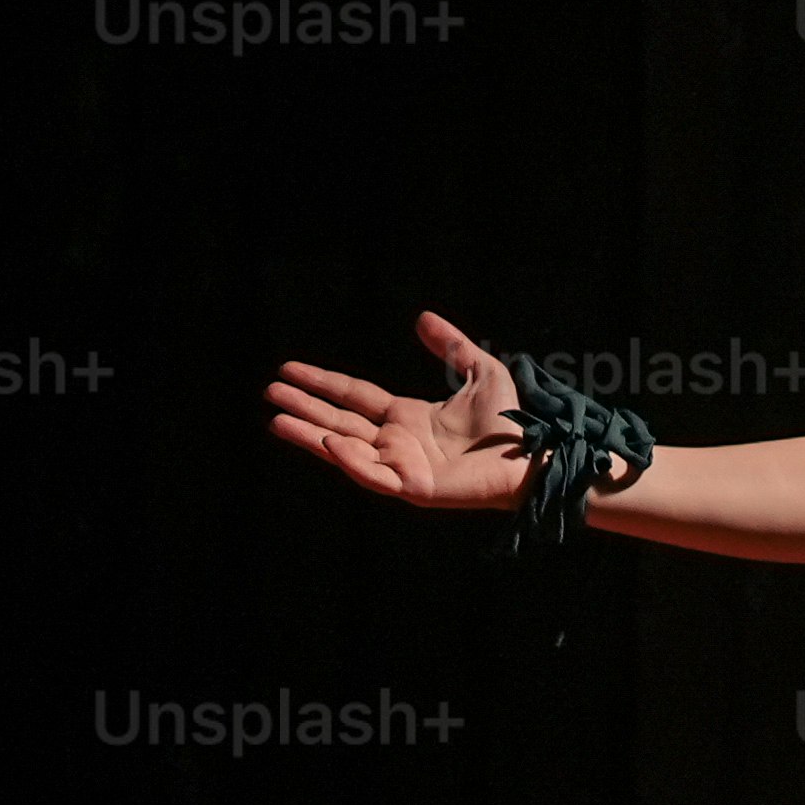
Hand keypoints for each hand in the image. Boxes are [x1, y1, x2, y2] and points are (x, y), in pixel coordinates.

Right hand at [266, 307, 529, 511]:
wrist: (533, 455)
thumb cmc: (509, 421)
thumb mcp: (479, 371)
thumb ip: (452, 346)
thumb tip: (423, 317)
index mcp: (406, 416)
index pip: (353, 396)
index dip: (322, 382)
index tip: (289, 369)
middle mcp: (396, 442)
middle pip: (339, 420)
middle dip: (304, 407)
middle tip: (270, 392)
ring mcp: (401, 466)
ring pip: (345, 449)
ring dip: (310, 435)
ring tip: (277, 420)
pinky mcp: (413, 487)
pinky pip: (374, 475)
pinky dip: (351, 460)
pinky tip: (330, 441)